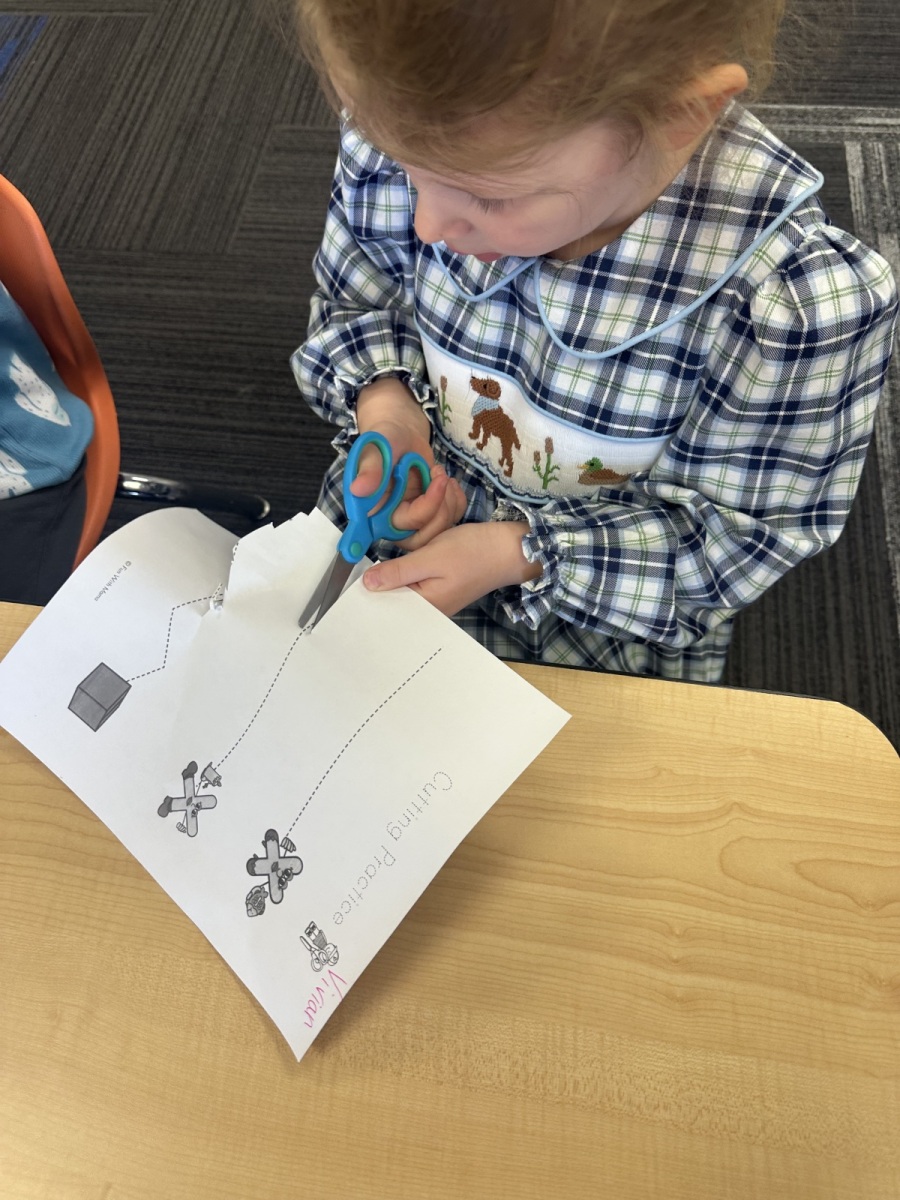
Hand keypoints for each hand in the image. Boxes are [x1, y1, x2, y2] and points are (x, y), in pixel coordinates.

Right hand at [353, 377, 466, 549]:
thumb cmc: (386, 439)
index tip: (433, 488)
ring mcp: (414, 521)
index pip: (394, 529)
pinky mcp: (431, 515)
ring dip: (449, 502)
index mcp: (374, 511)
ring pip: (439, 531)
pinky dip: (457, 501)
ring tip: (441, 474)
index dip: (416, 517)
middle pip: (420, 538)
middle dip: (438, 509)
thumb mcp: (376, 449)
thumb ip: (370, 469)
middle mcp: (393, 521)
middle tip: (440, 478)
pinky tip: (448, 482)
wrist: (404, 434)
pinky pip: (452, 519)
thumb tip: (358, 489)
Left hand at [361, 521, 540, 616]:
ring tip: (372, 565)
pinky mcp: (437, 587)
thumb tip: (367, 583)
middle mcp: (429, 610)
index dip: (367, 593)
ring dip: (390, 576)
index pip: (386, 607)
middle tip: (358, 567)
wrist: (508, 549)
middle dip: (378, 583)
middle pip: (392, 600)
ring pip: (401, 590)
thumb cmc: (474, 552)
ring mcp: (434, 599)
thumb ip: (398, 571)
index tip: (348, 579)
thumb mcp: (431, 557)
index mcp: (426, 608)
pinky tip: (395, 563)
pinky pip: (412, 584)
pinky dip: (404, 572)